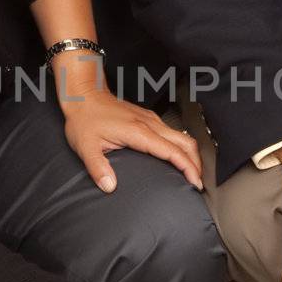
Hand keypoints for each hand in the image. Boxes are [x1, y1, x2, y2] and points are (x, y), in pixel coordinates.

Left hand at [60, 84, 202, 191]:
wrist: (83, 95)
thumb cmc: (85, 118)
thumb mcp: (86, 146)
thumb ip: (98, 168)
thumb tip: (109, 186)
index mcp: (139, 132)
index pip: (173, 152)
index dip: (188, 168)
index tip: (195, 182)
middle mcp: (149, 124)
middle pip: (185, 143)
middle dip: (196, 164)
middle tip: (198, 182)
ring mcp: (150, 119)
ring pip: (181, 136)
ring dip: (190, 155)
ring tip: (192, 173)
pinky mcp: (148, 119)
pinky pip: (172, 133)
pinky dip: (181, 147)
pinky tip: (177, 157)